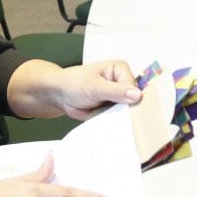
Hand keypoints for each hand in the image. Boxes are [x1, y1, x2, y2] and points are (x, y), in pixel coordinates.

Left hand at [7, 59, 141, 118]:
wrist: (60, 94)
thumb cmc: (73, 83)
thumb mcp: (94, 86)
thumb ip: (115, 91)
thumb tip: (136, 94)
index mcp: (120, 70)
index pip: (135, 86)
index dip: (134, 99)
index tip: (130, 109)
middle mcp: (122, 82)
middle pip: (135, 99)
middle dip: (131, 111)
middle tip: (129, 121)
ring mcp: (118, 97)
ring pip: (129, 110)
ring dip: (124, 118)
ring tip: (120, 125)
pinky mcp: (113, 109)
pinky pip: (120, 118)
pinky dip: (117, 123)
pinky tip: (116, 127)